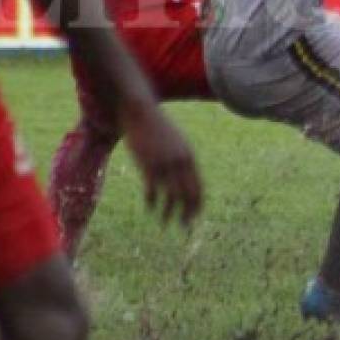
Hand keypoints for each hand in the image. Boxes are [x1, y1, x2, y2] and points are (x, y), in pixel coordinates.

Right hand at [119, 97, 202, 226]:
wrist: (140, 112)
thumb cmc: (157, 128)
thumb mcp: (176, 142)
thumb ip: (183, 158)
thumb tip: (186, 176)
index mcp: (189, 157)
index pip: (199, 187)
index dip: (197, 205)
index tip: (194, 217)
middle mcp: (180, 162)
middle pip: (188, 195)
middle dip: (187, 214)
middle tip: (184, 228)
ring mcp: (164, 163)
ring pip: (171, 196)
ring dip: (168, 213)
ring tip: (165, 223)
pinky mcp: (147, 164)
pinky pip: (153, 190)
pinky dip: (152, 202)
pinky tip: (150, 209)